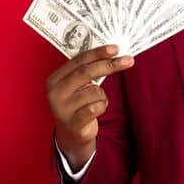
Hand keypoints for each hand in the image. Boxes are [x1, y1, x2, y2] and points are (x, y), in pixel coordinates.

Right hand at [45, 45, 132, 167]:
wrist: (71, 134)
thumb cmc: (78, 103)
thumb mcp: (77, 85)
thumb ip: (87, 70)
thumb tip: (112, 52)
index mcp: (54, 79)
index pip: (78, 60)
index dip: (98, 53)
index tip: (115, 48)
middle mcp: (55, 93)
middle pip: (86, 72)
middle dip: (109, 65)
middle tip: (128, 60)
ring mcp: (62, 108)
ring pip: (95, 91)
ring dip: (103, 96)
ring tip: (95, 102)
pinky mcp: (73, 122)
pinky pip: (97, 107)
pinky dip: (102, 107)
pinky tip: (95, 111)